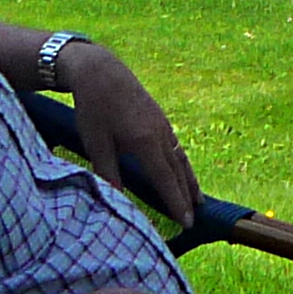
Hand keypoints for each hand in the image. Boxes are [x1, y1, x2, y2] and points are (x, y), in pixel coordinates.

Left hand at [66, 45, 199, 220]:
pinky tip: (181, 168)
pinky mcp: (159, 117)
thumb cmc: (93, 108)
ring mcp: (162, 124)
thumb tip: (117, 201)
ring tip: (198, 198)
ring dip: (190, 180)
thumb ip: (108, 173)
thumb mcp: (96, 144)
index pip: (165, 181)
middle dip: (187, 197)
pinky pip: (176, 146)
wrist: (100, 70)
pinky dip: (182, 163)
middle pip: (178, 172)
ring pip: (181, 158)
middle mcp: (160, 134)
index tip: (187, 223)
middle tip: (196, 219)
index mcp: (145, 143)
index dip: (176, 203)